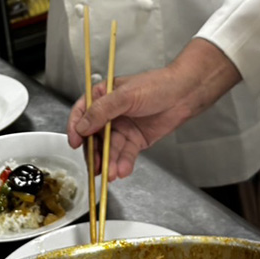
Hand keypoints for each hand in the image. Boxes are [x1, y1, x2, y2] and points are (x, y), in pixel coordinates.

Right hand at [67, 39, 240, 180]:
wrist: (184, 95)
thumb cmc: (157, 85)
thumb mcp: (126, 95)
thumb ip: (102, 111)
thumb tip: (82, 126)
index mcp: (102, 96)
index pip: (82, 113)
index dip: (76, 128)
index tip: (75, 143)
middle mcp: (109, 114)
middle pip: (94, 137)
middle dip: (94, 153)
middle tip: (96, 166)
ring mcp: (122, 128)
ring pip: (109, 149)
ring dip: (109, 162)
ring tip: (111, 173)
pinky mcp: (135, 141)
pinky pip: (125, 155)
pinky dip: (123, 163)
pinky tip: (122, 170)